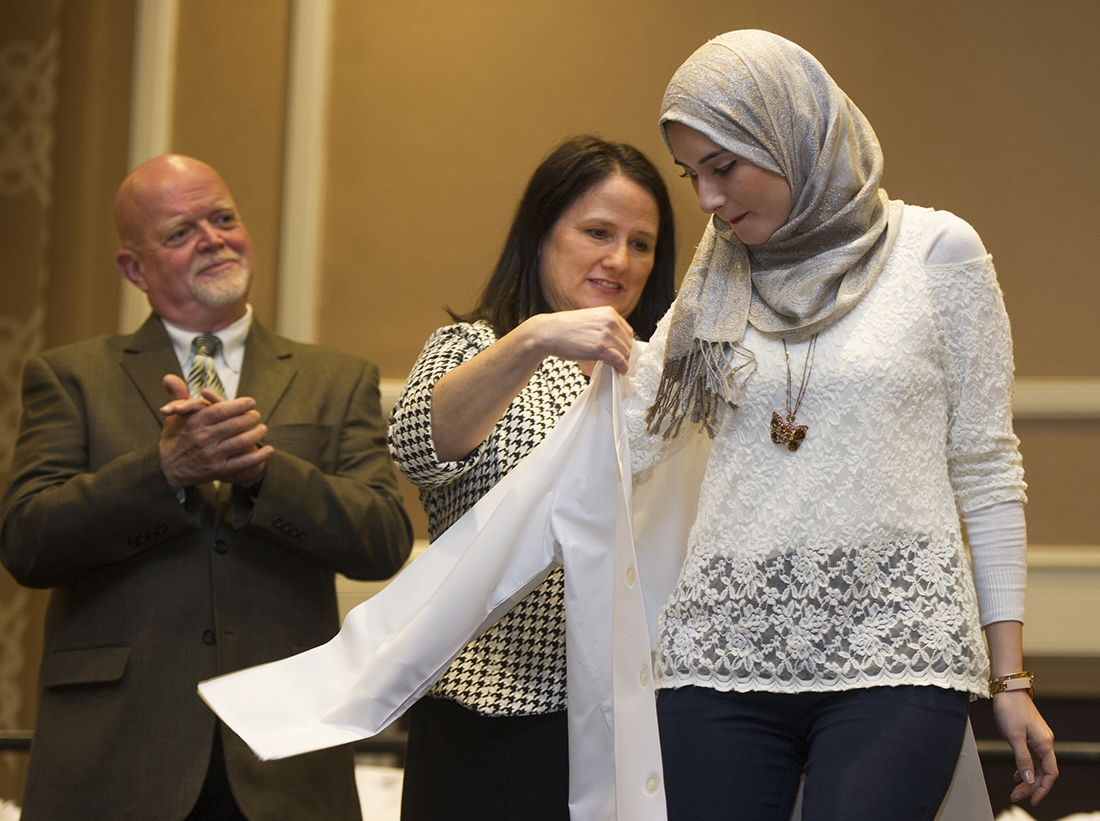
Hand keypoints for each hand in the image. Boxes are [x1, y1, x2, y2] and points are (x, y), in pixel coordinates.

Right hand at [158, 374, 271, 489]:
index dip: (240, 404)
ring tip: (263, 428)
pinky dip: (259, 456)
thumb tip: (169, 376)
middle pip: (236, 424)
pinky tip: (269, 449)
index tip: (250, 402)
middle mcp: (203, 438)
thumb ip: (178, 396)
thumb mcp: (174, 417)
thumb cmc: (174, 439)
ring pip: (242, 441)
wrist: (166, 469)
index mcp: (194, 422)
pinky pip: (243, 463)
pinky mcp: (218, 470)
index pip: (222, 409)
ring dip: (257, 434)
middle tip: (257, 415)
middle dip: (251, 418)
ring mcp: (212, 455)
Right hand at [530, 307, 634, 373]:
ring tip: (618, 368)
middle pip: (628, 342)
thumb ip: (603, 328)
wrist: (548, 332)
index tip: (622, 351)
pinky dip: (622, 367)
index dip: (625, 344)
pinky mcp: (601, 347)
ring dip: (623, 362)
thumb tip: (614, 343)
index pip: (627, 331)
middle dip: (624, 354)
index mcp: (608, 312)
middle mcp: (610, 321)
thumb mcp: (589, 321)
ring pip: (625, 352)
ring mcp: (606, 334)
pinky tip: (619, 371)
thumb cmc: (564, 329)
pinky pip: (619, 360)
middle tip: (619, 362)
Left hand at [992, 691, 1057, 805]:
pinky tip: (1016, 774)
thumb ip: (1022, 759)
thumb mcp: (1014, 736)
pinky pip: (1031, 756)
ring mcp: (1037, 738)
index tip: (1032, 800)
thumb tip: (1028, 779)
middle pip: (1042, 771)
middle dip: (1030, 786)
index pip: (1049, 774)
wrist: (1007, 688)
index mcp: (1044, 744)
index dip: (1042, 789)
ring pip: (1036, 765)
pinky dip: (1024, 767)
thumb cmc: (1010, 708)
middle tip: (1015, 795)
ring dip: (1026, 778)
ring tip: (1014, 789)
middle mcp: (1044, 742)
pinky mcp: (1029, 734)